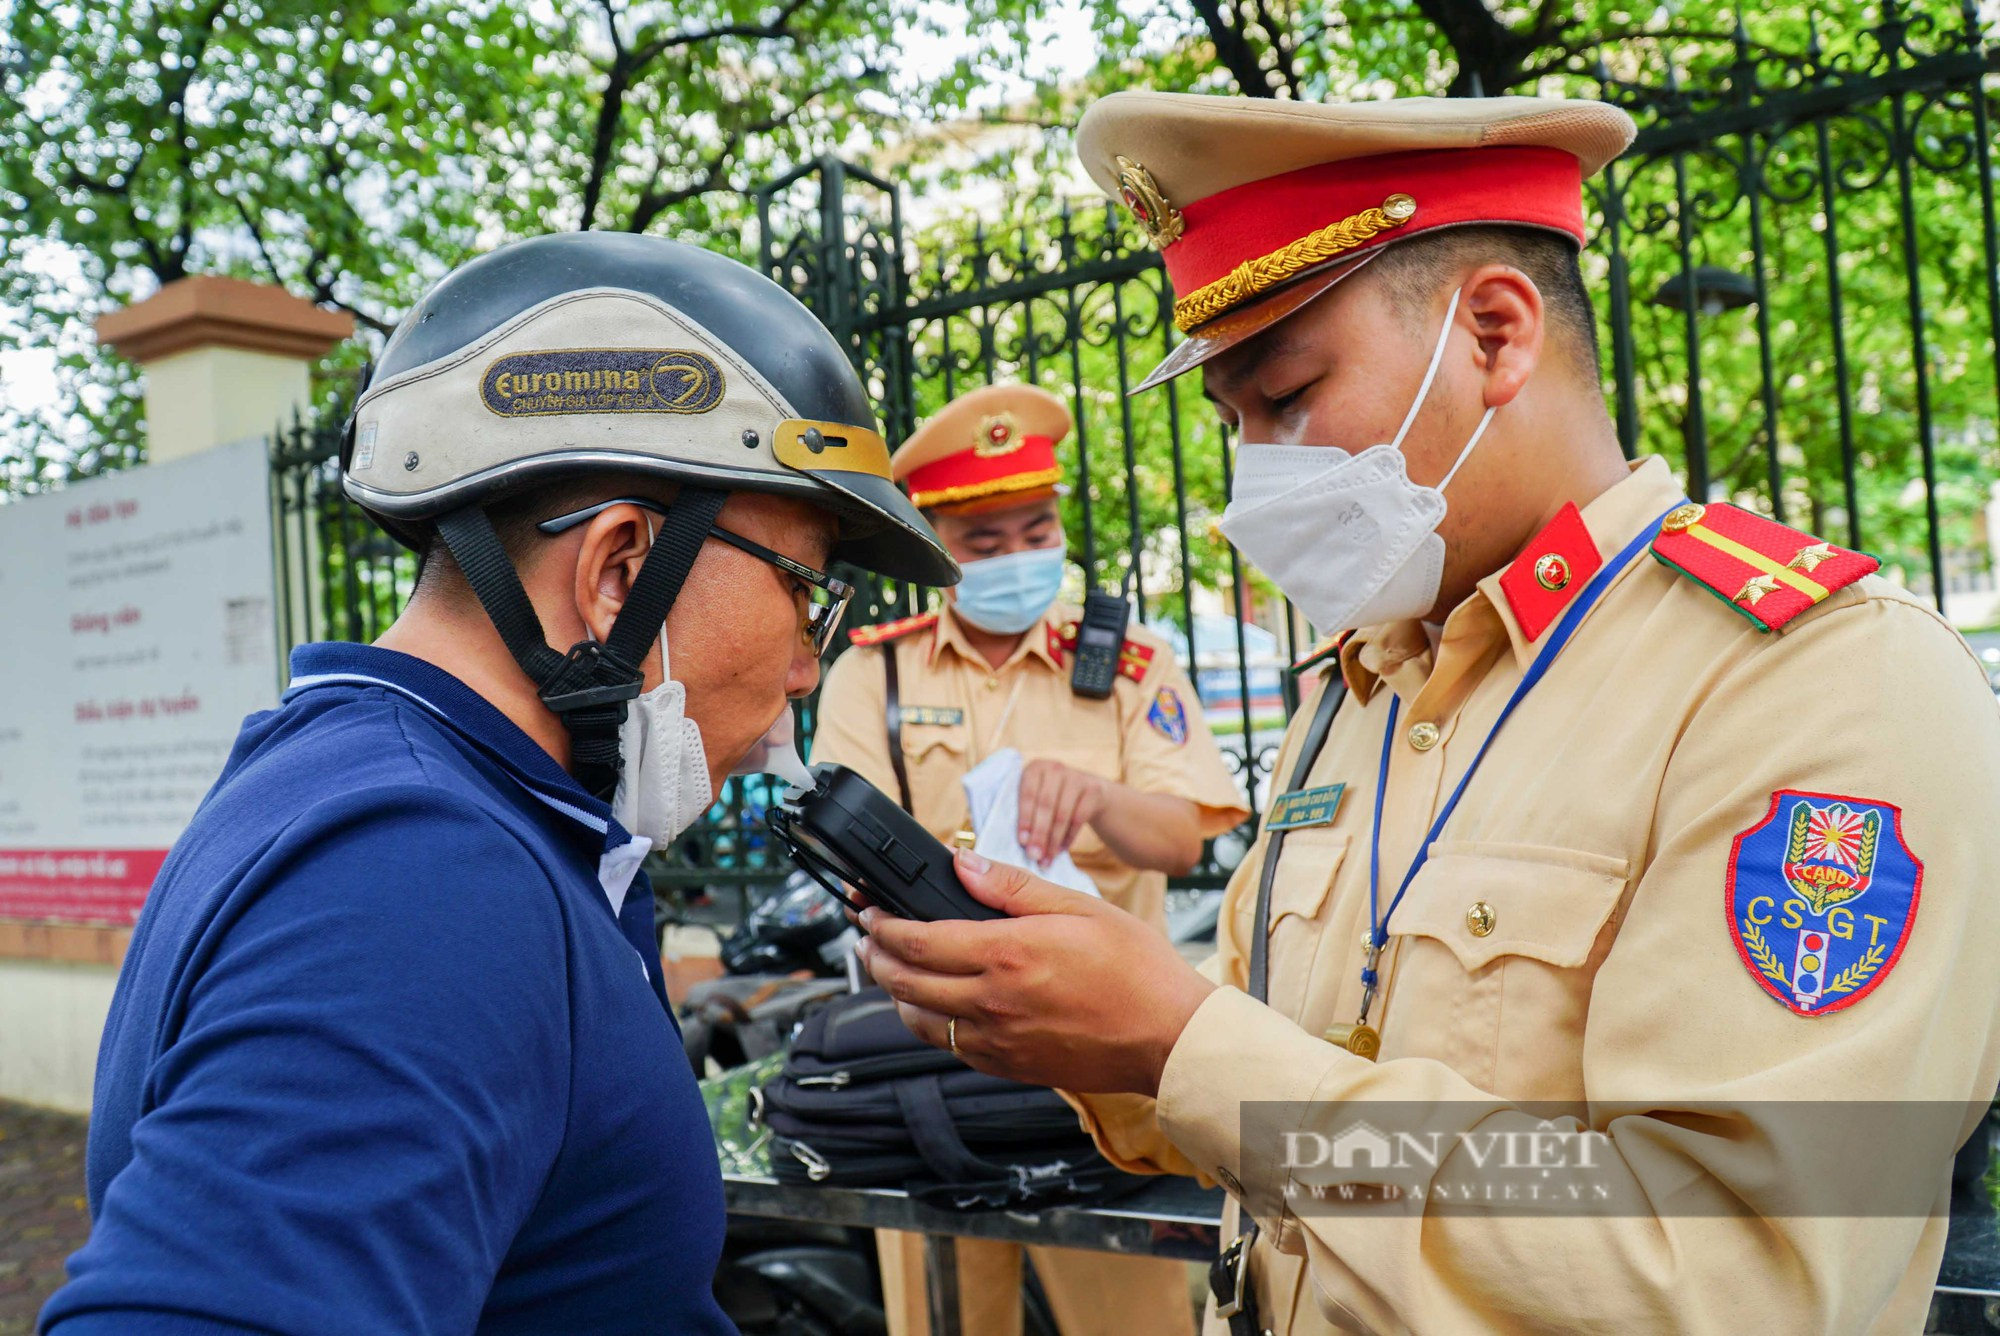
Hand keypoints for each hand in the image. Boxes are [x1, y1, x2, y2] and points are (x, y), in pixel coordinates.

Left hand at [855, 849, 1216, 1095]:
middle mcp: (994, 1002)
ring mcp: (998, 1040)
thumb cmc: (1136, 970)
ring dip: (896, 993)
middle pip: (905, 982)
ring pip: (919, 1021)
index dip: (883, 926)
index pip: (919, 941)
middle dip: (876, 957)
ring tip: (892, 970)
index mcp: (1008, 955)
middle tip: (867, 939)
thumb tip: (962, 864)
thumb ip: (1012, 887)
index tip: (870, 913)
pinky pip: (950, 1047)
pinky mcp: (1009, 1066)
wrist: (1169, 1038)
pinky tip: (935, 1006)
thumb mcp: (1080, 907)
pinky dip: (930, 1024)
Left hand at [1016, 758, 1108, 865]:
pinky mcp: (1093, 788)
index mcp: (1034, 769)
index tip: (1022, 842)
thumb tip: (1019, 844)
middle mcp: (1055, 768)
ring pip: (1062, 814)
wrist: (1089, 792)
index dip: (1025, 819)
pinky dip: (1068, 837)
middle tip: (1034, 856)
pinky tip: (1060, 850)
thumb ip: (1027, 815)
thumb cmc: (1053, 801)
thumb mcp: (1038, 799)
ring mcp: (1076, 777)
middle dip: (1039, 834)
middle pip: (1046, 805)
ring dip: (1053, 840)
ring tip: (1046, 859)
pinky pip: (1079, 818)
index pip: (1028, 794)